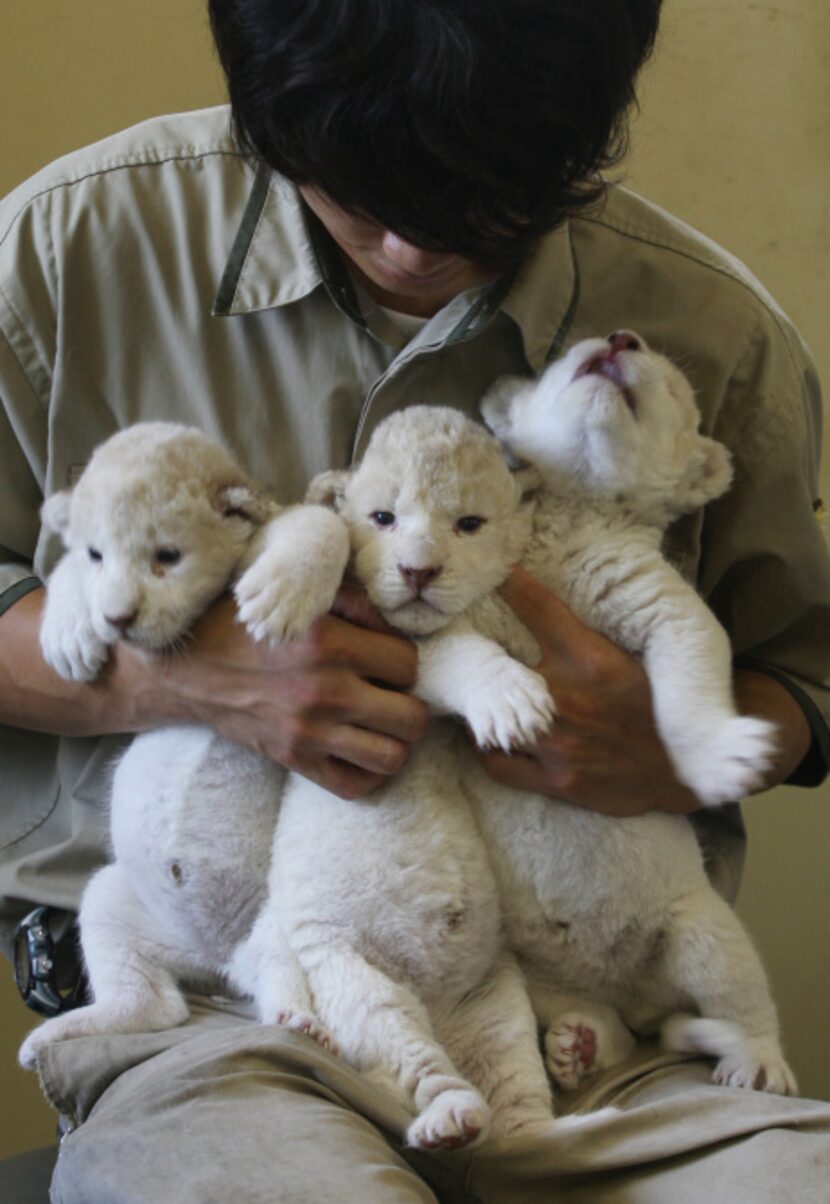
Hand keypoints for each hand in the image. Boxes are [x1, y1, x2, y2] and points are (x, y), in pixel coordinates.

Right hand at [125, 587, 428, 799]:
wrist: (185, 666)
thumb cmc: (242, 622)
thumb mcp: (297, 595)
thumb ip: (353, 603)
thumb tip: (397, 623)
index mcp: (329, 642)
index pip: (408, 664)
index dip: (403, 660)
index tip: (385, 657)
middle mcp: (324, 691)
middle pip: (412, 718)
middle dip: (409, 704)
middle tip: (391, 693)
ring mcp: (309, 732)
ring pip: (392, 757)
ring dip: (395, 740)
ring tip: (381, 723)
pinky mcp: (293, 759)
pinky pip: (354, 786)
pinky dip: (367, 773)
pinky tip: (360, 748)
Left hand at [476, 567, 700, 815]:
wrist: (683, 772)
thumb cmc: (653, 709)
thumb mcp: (626, 659)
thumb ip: (583, 635)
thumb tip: (558, 596)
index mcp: (591, 658)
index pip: (540, 608)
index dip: (511, 586)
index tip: (495, 571)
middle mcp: (568, 698)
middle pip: (497, 665)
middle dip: (477, 654)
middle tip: (459, 646)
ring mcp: (559, 743)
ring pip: (489, 719)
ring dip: (479, 707)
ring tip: (473, 698)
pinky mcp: (556, 779)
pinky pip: (498, 763)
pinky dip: (486, 749)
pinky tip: (488, 738)